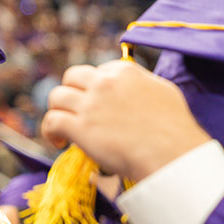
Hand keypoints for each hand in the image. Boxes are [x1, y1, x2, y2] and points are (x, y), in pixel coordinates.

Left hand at [42, 60, 209, 181]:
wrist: (170, 152)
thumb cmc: (174, 128)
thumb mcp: (162, 91)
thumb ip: (141, 83)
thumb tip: (131, 86)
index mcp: (125, 71)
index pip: (98, 70)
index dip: (94, 87)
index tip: (97, 103)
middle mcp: (104, 83)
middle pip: (71, 77)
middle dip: (71, 93)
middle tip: (75, 111)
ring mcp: (90, 104)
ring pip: (56, 96)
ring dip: (57, 110)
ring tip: (63, 128)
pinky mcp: (79, 127)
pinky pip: (51, 121)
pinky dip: (49, 131)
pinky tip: (58, 142)